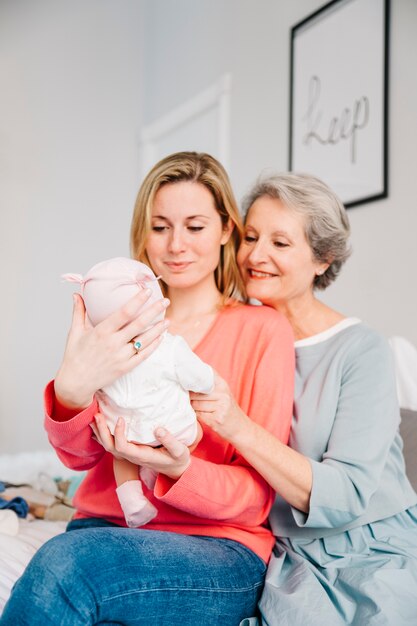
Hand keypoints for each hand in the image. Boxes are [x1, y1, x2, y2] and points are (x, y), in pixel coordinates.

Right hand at [54, 290, 168, 408]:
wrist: (76, 382)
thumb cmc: (75, 355)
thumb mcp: (75, 332)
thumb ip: (78, 312)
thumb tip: (76, 294)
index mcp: (102, 331)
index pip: (124, 312)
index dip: (138, 301)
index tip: (148, 291)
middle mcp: (113, 343)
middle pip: (139, 324)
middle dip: (154, 311)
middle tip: (166, 301)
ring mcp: (121, 356)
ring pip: (145, 340)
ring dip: (158, 329)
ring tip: (167, 320)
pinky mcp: (125, 367)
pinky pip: (144, 355)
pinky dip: (154, 346)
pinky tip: (160, 337)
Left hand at [92, 413, 190, 479]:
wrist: (175, 469)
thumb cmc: (177, 459)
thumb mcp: (179, 451)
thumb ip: (170, 441)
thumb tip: (158, 429)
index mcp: (142, 456)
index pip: (122, 448)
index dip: (118, 434)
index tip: (121, 419)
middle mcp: (132, 456)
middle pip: (110, 447)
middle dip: (102, 431)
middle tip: (98, 414)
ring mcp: (129, 454)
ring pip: (108, 445)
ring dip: (100, 431)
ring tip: (95, 416)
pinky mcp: (130, 450)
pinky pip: (112, 443)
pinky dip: (104, 433)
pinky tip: (100, 424)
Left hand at [190, 372, 247, 442]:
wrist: (241, 429)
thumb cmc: (228, 410)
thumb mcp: (223, 394)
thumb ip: (209, 385)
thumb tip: (186, 381)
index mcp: (223, 385)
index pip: (204, 375)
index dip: (193, 378)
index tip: (185, 379)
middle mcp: (223, 394)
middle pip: (195, 392)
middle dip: (190, 397)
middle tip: (193, 400)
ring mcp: (220, 407)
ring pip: (195, 404)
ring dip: (193, 407)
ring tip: (201, 409)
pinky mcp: (216, 419)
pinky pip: (198, 415)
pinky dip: (198, 416)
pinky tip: (205, 416)